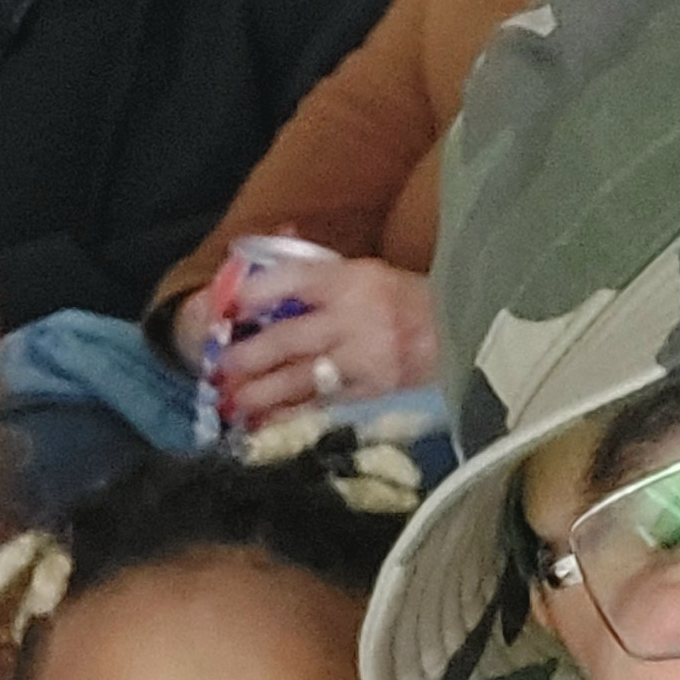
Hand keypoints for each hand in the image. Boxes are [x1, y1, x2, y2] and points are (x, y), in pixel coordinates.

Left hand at [211, 257, 440, 427]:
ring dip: (263, 391)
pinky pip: (323, 404)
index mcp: (352, 279)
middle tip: (221, 365)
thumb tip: (255, 259)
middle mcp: (355, 318)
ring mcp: (363, 358)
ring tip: (234, 400)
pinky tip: (266, 421)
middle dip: (250, 354)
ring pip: (302, 378)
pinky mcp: (371, 390)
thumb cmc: (403, 298)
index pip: (295, 280)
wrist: (457, 333)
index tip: (229, 305)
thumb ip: (311, 272)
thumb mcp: (364, 271)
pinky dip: (291, 414)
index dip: (258, 293)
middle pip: (290, 337)